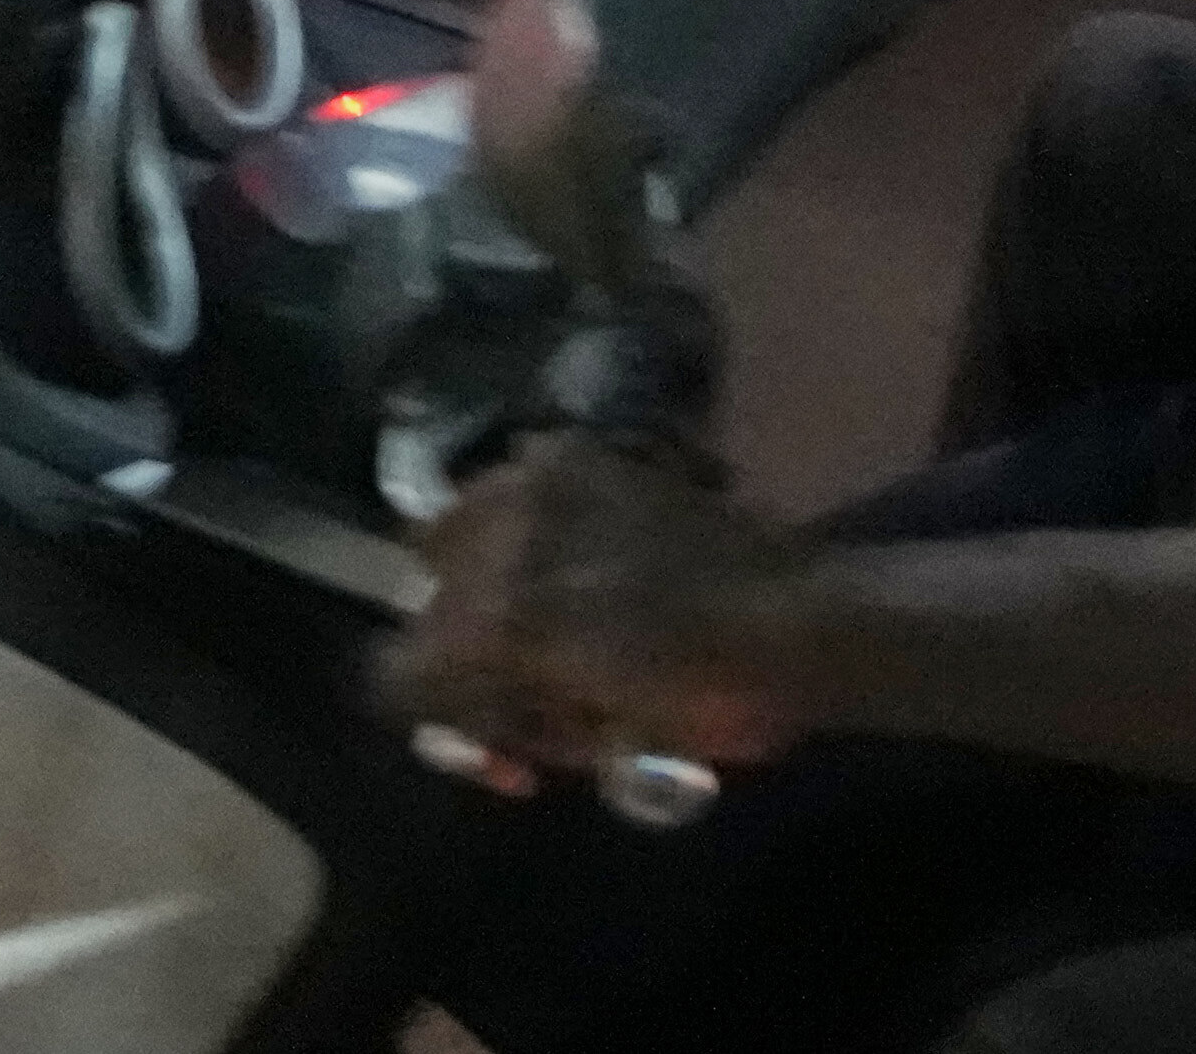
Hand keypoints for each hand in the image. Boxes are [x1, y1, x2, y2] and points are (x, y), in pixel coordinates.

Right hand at [387, 446, 820, 781]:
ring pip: (447, 532)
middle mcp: (504, 541)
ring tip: (538, 612)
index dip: (431, 713)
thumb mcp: (594, 740)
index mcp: (504, 624)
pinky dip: (518, 517)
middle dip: (456, 648)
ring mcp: (542, 484)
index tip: (492, 739)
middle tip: (521, 682)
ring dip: (473, 577)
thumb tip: (476, 721)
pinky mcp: (581, 455)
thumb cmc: (707, 701)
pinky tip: (565, 550)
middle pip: (423, 603)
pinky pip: (510, 480)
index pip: (396, 672)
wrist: (798, 617)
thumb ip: (512, 724)